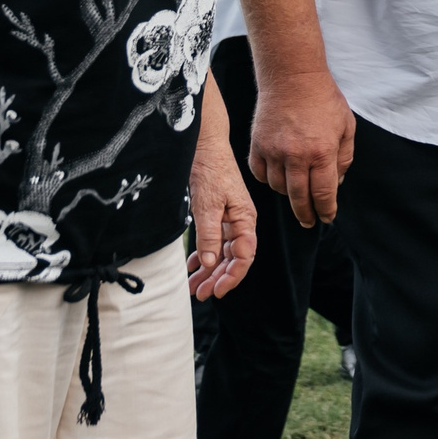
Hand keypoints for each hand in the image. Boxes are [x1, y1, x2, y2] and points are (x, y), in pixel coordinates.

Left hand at [188, 141, 258, 299]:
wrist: (203, 143)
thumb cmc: (211, 168)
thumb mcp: (208, 203)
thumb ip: (210, 233)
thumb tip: (211, 262)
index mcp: (245, 219)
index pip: (244, 256)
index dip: (232, 277)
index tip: (216, 291)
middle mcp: (240, 222)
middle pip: (233, 259)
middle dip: (218, 279)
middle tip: (200, 295)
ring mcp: (228, 219)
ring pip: (221, 253)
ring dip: (208, 272)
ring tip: (193, 288)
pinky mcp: (216, 215)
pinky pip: (213, 242)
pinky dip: (203, 256)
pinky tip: (192, 268)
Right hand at [249, 69, 354, 227]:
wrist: (292, 76)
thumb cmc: (323, 99)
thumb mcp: (346, 127)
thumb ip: (344, 158)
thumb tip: (337, 183)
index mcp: (321, 152)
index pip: (323, 194)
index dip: (326, 211)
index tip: (327, 217)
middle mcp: (296, 155)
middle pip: (299, 198)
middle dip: (306, 214)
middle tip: (309, 221)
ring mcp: (273, 151)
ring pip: (279, 188)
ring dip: (288, 195)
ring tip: (296, 193)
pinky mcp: (257, 145)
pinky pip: (260, 174)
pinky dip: (269, 180)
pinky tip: (278, 178)